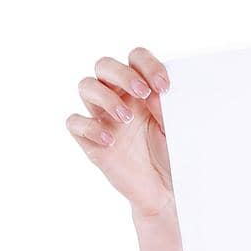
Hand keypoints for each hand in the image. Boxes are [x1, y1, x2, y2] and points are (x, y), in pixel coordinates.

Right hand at [65, 48, 182, 250]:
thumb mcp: (175, 130)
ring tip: (126, 118)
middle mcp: (118, 96)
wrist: (164, 192)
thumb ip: (165, 108)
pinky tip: (109, 140)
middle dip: (123, 75)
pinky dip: (89, 126)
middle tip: (143, 93)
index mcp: (140, 88)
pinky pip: (75, 123)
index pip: (135, 58)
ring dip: (106, 97)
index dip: (147, 65)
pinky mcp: (90, 141)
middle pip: (105, 65)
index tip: (164, 86)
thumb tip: (154, 92)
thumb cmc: (171, 156)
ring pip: (86, 86)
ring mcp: (102, 117)